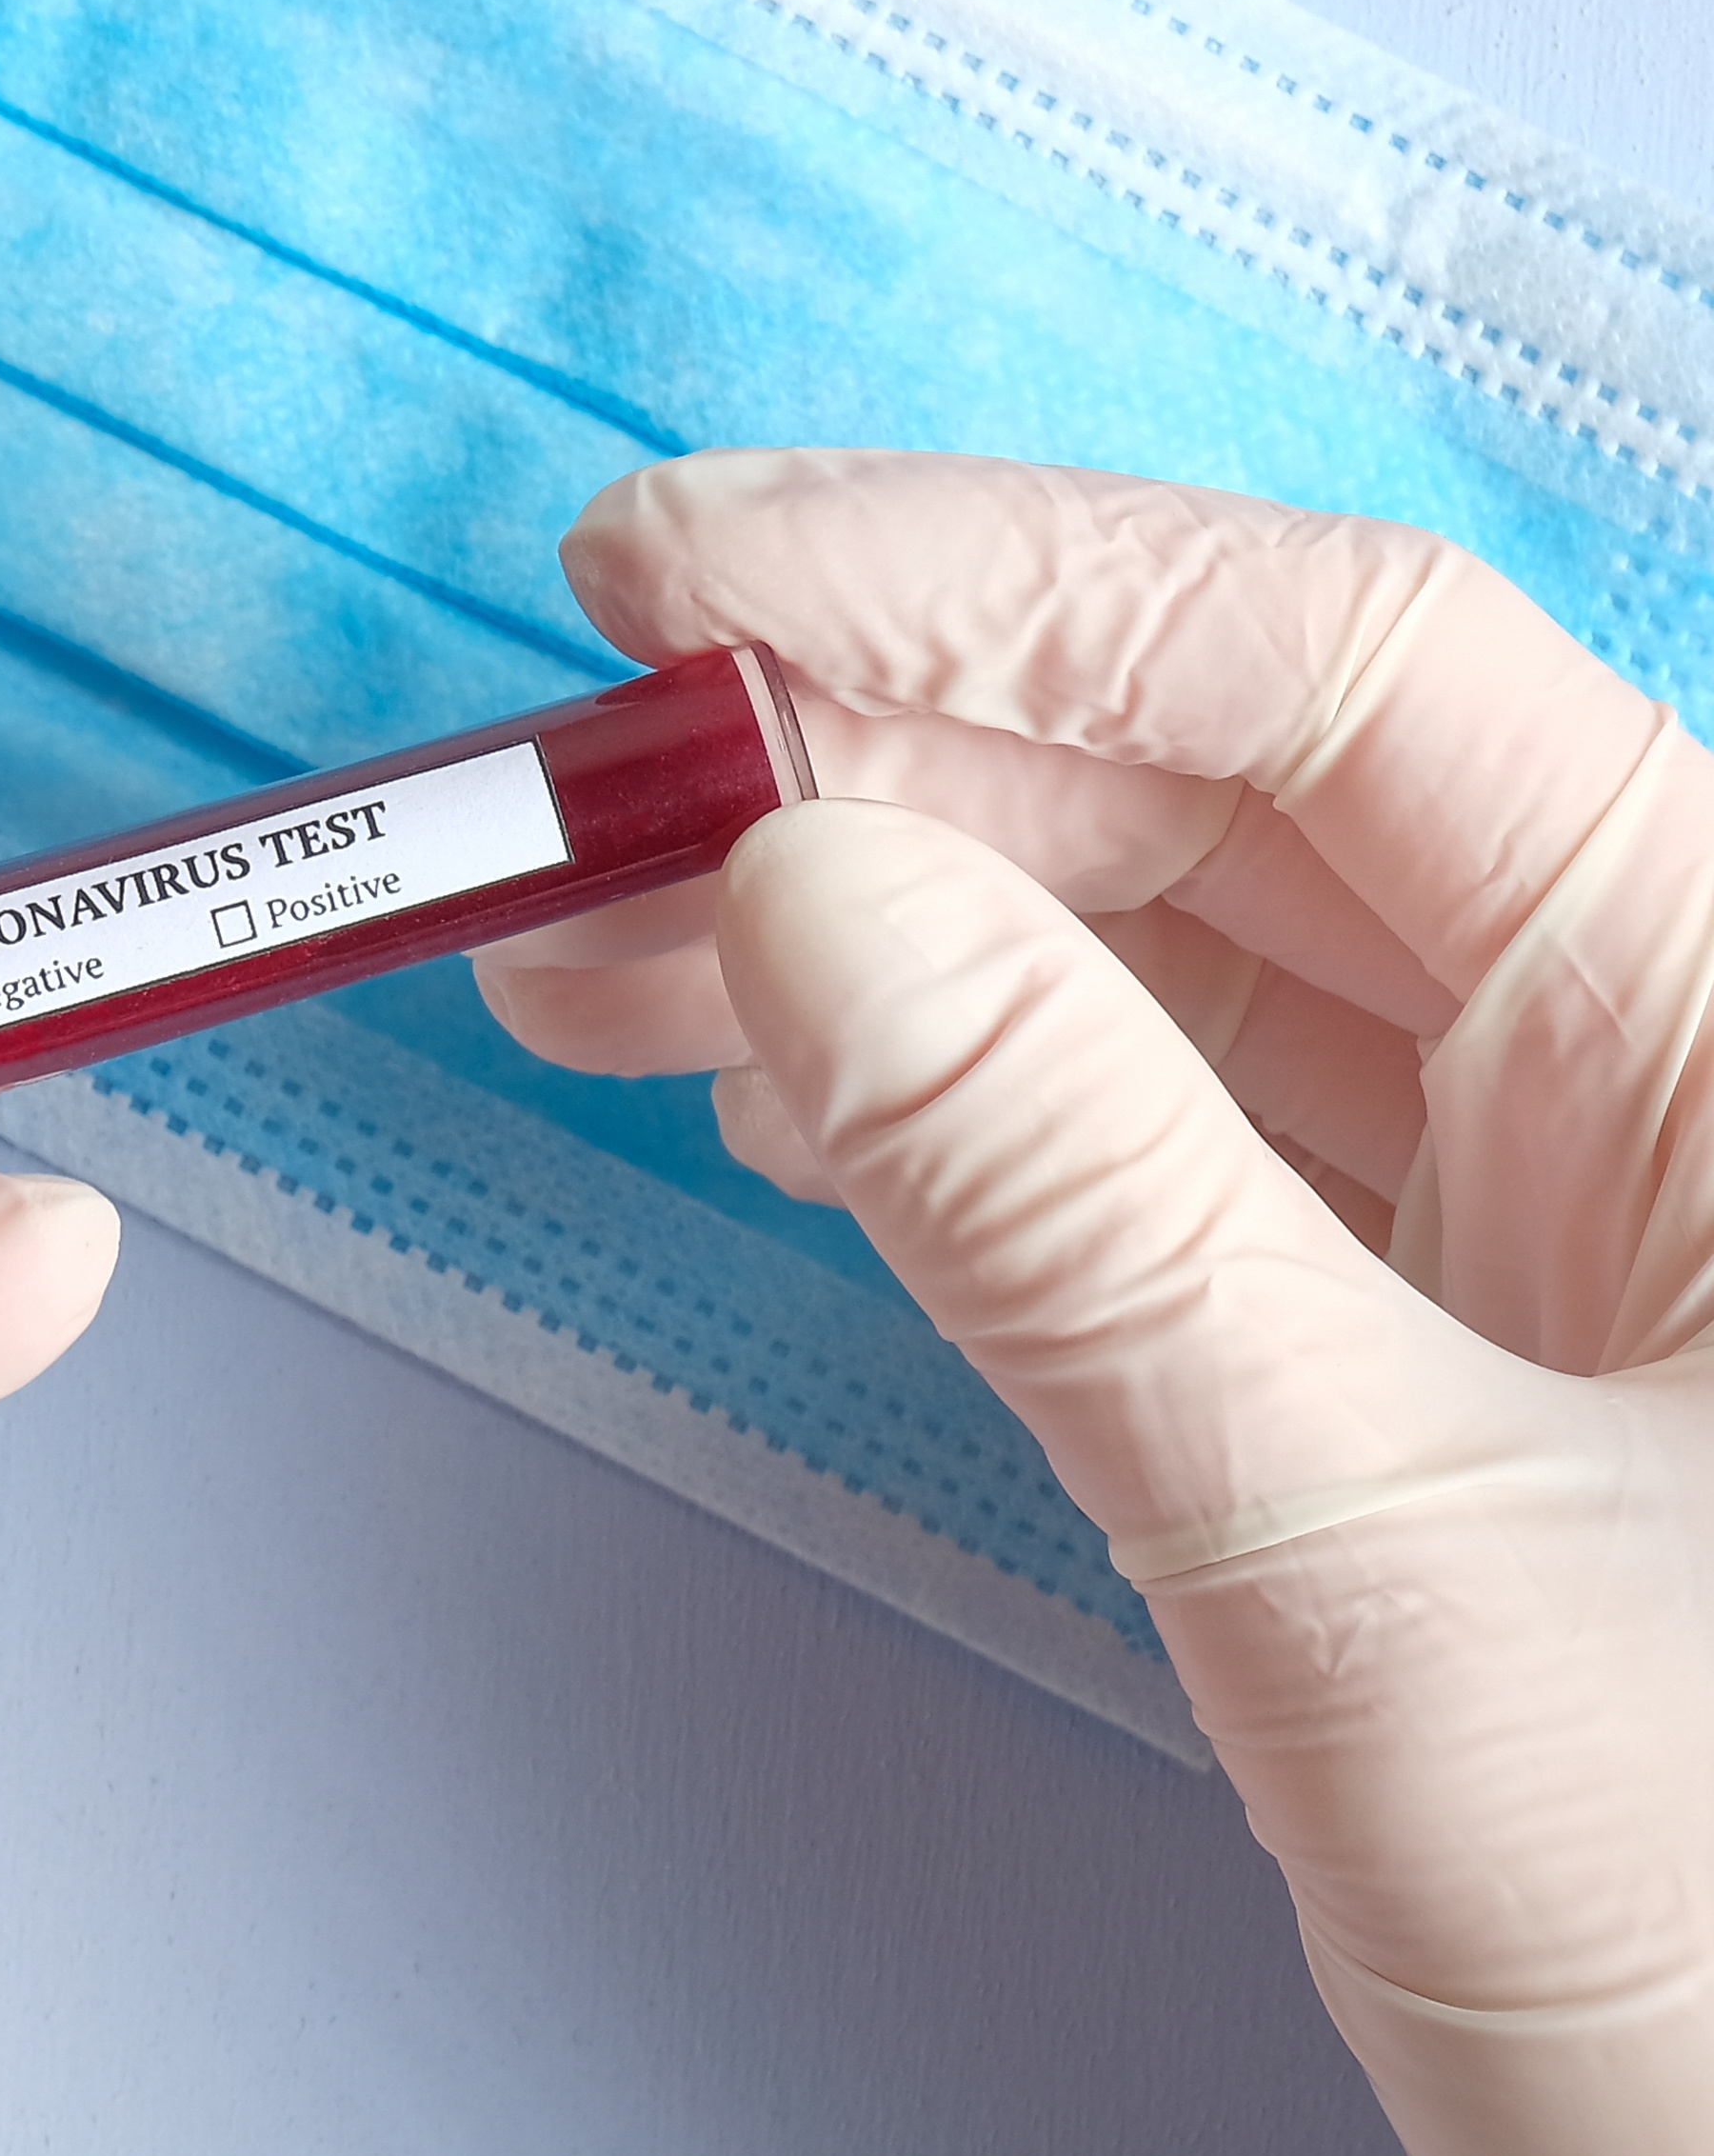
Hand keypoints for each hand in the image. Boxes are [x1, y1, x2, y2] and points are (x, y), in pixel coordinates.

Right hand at [475, 450, 1713, 2155]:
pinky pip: (1174, 1137)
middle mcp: (1665, 1067)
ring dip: (871, 917)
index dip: (980, 574)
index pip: (1329, 661)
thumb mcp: (1392, 1581)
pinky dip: (944, 1089)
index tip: (662, 586)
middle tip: (552, 806)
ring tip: (578, 959)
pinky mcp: (1452, 1369)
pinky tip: (771, 1085)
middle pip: (1225, 781)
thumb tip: (791, 894)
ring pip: (1176, 950)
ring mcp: (1564, 1219)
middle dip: (873, 753)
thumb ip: (1082, 1210)